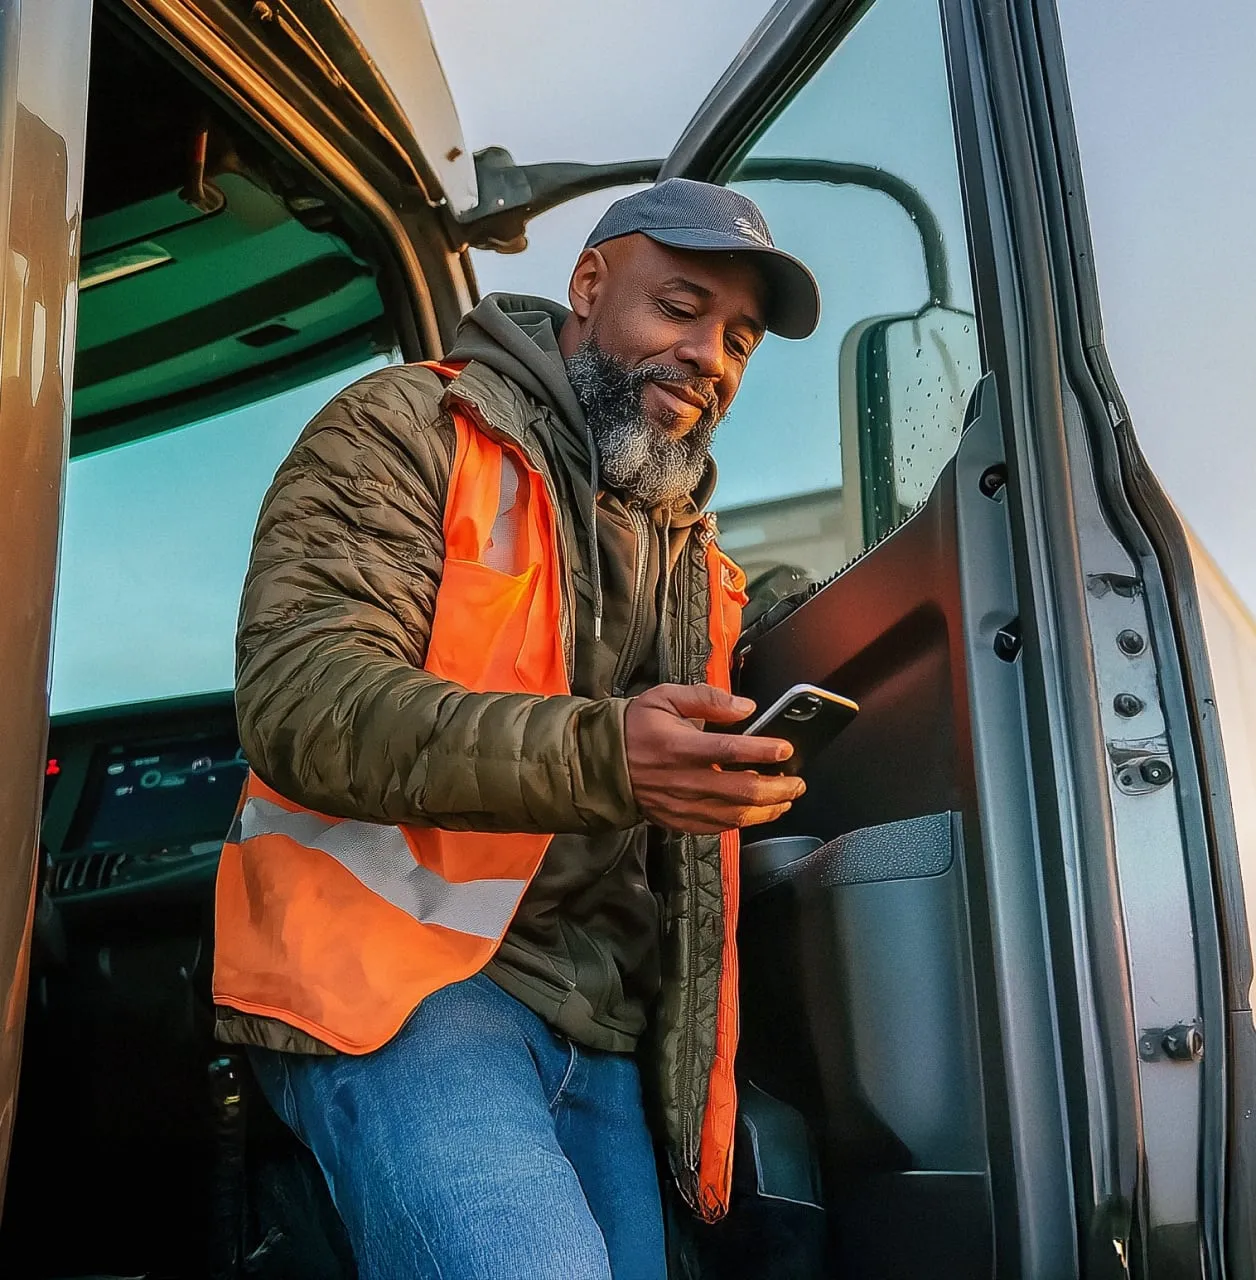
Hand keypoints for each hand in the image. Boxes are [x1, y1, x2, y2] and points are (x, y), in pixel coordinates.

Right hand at [624, 683, 804, 833]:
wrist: (601, 765)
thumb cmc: (636, 728)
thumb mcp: (665, 697)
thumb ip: (707, 698)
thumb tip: (746, 708)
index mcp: (679, 746)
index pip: (729, 750)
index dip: (762, 752)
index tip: (785, 749)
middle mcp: (683, 780)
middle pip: (741, 790)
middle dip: (778, 788)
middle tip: (797, 781)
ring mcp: (682, 805)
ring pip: (735, 815)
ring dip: (768, 809)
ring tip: (786, 799)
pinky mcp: (679, 822)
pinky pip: (719, 827)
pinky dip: (744, 821)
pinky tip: (759, 812)